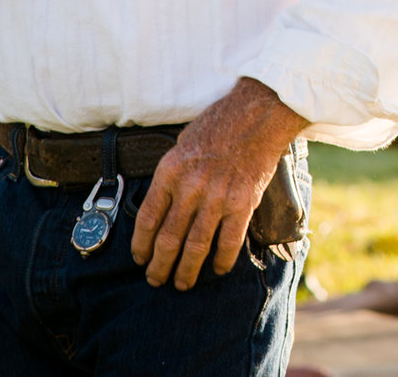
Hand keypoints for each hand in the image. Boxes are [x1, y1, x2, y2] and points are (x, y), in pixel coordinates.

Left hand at [130, 79, 304, 289]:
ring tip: (181, 283)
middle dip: (159, 265)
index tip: (140, 259)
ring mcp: (217, 197)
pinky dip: (222, 260)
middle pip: (168, 239)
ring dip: (186, 270)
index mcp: (170, 172)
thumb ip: (171, 177)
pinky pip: (229, 242)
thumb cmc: (219, 125)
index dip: (141, 245)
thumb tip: (162, 207)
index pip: (147, 219)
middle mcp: (190, 187)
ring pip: (195, 246)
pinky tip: (218, 270)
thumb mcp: (181, 145)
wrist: (258, 114)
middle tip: (155, 280)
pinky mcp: (243, 203)